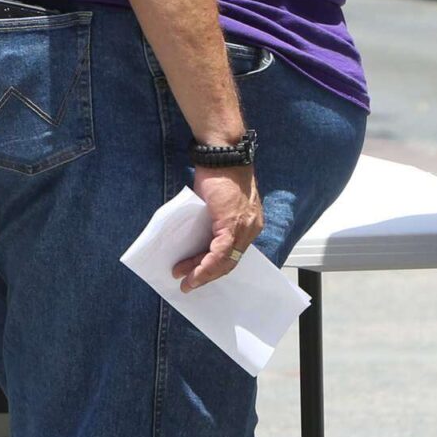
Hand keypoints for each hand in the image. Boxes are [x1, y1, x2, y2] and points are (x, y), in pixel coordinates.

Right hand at [173, 164, 263, 292]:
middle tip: (189, 283)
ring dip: (203, 273)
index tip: (200, 273)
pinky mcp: (232, 225)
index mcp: (250, 222)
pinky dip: (205, 265)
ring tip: (185, 280)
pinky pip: (219, 253)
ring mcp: (243, 228)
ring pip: (225, 261)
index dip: (216, 266)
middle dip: (207, 274)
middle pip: (230, 261)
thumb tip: (200, 234)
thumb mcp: (219, 201)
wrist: (222, 154)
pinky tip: (192, 272)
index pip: (235, 252)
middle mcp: (251, 228)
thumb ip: (215, 219)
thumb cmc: (219, 172)